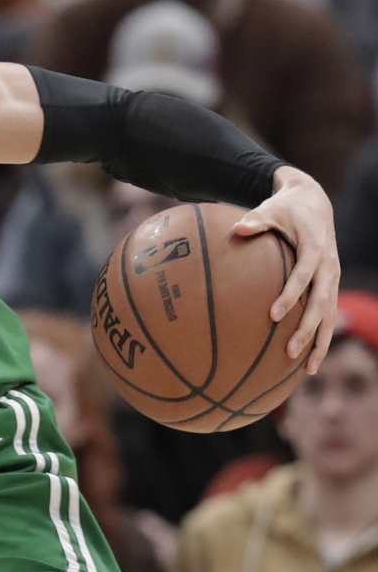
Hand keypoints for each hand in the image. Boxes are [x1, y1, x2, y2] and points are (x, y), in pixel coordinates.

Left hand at [233, 166, 339, 372]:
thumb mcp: (272, 208)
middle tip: (289, 351)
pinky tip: (309, 361)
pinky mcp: (330, 285)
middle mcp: (329, 266)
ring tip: (308, 369)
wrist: (315, 202)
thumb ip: (256, 220)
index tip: (273, 315)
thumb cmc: (287, 208)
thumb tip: (238, 228)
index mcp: (315, 248)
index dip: (291, 295)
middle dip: (308, 329)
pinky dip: (321, 336)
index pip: (304, 276)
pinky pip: (328, 314)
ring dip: (320, 341)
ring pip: (331, 315)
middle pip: (322, 302)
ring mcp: (332, 277)